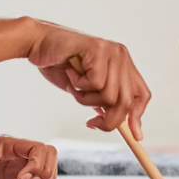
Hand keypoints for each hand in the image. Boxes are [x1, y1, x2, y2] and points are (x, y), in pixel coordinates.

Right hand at [27, 23, 151, 137]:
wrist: (38, 43)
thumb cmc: (59, 65)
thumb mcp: (86, 89)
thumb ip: (103, 102)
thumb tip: (118, 125)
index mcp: (122, 64)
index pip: (141, 94)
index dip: (138, 116)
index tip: (135, 136)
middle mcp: (121, 56)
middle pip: (126, 101)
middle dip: (109, 120)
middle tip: (91, 123)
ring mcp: (111, 51)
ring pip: (109, 96)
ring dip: (86, 98)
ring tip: (74, 83)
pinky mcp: (98, 49)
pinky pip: (95, 83)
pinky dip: (78, 85)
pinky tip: (70, 71)